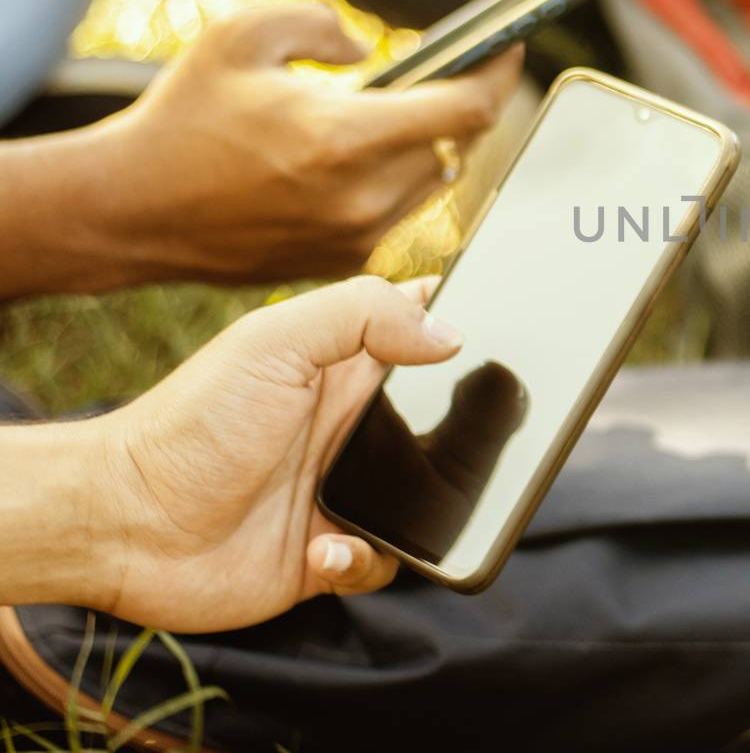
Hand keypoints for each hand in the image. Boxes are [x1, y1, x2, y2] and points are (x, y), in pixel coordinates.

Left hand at [80, 276, 462, 632]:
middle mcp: (347, 426)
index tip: (499, 327)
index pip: (416, 329)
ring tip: (382, 508)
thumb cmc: (190, 424)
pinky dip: (364, 561)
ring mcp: (338, 490)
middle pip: (438, 418)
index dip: (458, 322)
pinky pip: (382, 562)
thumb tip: (453, 332)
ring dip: (425, 510)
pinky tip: (323, 549)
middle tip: (481, 438)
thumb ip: (366, 316)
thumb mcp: (276, 342)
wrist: (121, 523)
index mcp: (341, 368)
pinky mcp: (325, 554)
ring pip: (425, 499)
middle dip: (467, 430)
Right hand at [102, 6, 521, 280]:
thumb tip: (372, 50)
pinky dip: (386, 183)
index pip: (466, 111)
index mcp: (345, 138)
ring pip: (429, 180)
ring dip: (415, 148)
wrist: (132, 210)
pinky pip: (396, 213)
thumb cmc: (183, 118)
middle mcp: (363, 197)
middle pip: (451, 144)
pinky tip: (335, 167)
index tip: (508, 51)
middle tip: (412, 82)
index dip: (498, 76)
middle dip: (442, 108)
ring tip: (358, 125)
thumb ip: (322, 22)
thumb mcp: (242, 36)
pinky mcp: (345, 265)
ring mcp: (356, 239)